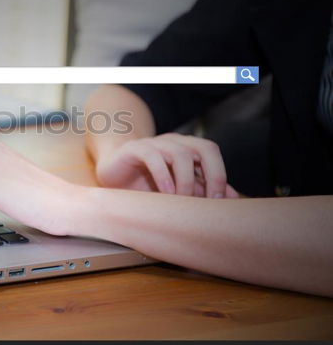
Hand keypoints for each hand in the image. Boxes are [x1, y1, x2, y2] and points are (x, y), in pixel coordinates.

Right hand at [95, 133, 238, 197]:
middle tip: (209, 201)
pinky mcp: (134, 149)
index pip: (211, 153)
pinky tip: (165, 193)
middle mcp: (173, 142)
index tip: (219, 202)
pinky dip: (163, 176)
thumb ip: (201, 189)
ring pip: (180, 153)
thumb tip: (232, 197)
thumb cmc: (146, 182)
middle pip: (203, 147)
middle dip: (212, 174)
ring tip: (182, 201)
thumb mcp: (177, 189)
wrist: (112, 173)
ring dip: (186, 181)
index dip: (220, 175)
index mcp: (186, 148)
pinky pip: (153, 156)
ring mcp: (154, 143)